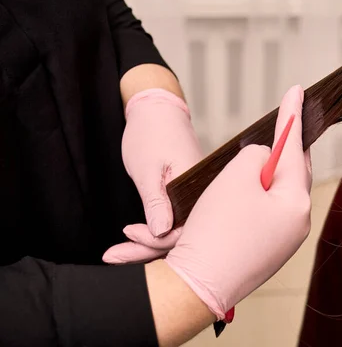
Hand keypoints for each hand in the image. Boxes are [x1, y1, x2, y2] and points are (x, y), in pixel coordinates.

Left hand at [105, 87, 201, 262]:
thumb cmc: (152, 134)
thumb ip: (156, 202)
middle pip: (179, 238)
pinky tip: (133, 238)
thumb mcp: (148, 169)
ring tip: (116, 253)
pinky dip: (153, 233)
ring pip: (175, 233)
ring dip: (147, 245)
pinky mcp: (186, 200)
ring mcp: (194, 200)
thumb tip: (161, 233)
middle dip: (145, 250)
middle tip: (113, 256)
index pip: (182, 232)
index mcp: (197, 190)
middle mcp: (202, 198)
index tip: (128, 234)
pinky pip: (174, 223)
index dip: (154, 241)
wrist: (157, 112)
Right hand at [160, 85, 311, 318]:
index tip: (297, 91)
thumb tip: (264, 159)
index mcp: (296, 203)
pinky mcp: (264, 252)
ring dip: (262, 176)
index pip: (295, 150)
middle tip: (282, 125)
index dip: (292, 118)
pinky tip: (240, 194)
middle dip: (282, 150)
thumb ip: (257, 156)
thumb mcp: (237, 176)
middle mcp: (296, 224)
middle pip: (291, 174)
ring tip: (252, 163)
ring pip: (276, 194)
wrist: (195, 286)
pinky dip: (252, 198)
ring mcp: (282, 242)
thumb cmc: (218, 229)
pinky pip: (263, 214)